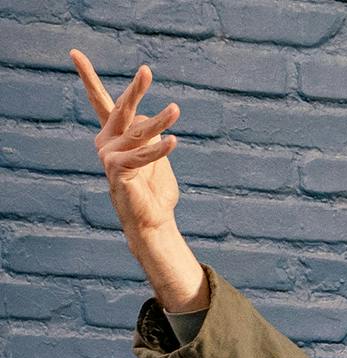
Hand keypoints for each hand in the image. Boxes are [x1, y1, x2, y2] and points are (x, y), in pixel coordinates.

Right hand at [73, 51, 178, 237]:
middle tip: (146, 70)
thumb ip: (150, 136)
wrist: (152, 220)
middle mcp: (106, 141)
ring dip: (160, 121)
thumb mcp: (155, 155)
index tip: (74, 52)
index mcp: (112, 134)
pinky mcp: (118, 170)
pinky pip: (142, 155)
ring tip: (176, 109)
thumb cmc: (154, 188)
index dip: (87, 76)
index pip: (99, 101)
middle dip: (135, 89)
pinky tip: (173, 141)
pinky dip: (159, 149)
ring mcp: (109, 155)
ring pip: (139, 131)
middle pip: (121, 109)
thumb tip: (153, 120)